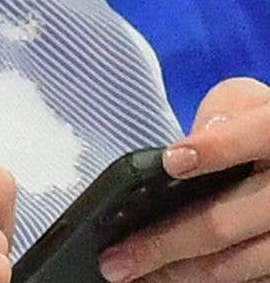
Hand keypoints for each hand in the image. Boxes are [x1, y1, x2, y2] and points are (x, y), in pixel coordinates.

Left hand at [100, 78, 269, 282]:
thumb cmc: (255, 124)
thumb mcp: (241, 104)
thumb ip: (217, 118)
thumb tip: (181, 156)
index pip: (256, 135)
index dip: (215, 150)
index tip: (171, 163)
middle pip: (225, 221)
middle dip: (163, 241)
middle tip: (113, 258)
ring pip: (236, 262)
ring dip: (176, 272)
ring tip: (130, 273)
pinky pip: (249, 277)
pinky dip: (203, 278)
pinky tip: (167, 276)